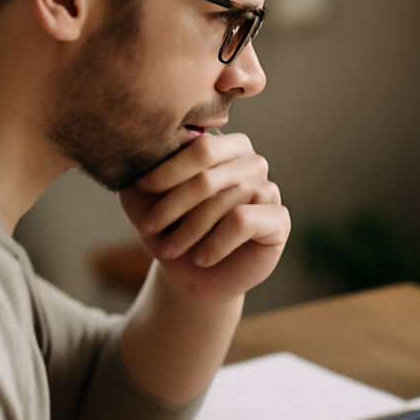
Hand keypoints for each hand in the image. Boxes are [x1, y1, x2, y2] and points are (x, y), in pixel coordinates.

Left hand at [120, 132, 288, 300]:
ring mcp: (268, 188)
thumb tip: (142, 152)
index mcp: (223, 145)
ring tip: (170, 248)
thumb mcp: (143, 202)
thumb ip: (140, 174)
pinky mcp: (278, 219)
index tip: (141, 189)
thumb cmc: (169, 229)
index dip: (167, 169)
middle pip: (207, 175)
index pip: (198, 146)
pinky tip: (202, 257)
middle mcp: (250, 160)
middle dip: (171, 204)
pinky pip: (242, 221)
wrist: (193, 275)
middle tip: (148, 227)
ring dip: (188, 229)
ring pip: (222, 200)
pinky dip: (216, 242)